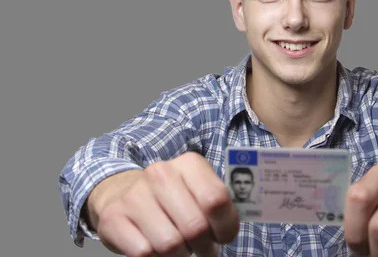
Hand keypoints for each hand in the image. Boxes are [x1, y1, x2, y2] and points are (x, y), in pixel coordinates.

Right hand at [86, 152, 238, 256]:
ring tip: (180, 247)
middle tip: (202, 248)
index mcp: (189, 164)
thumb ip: (220, 205)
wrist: (122, 192)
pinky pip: (144, 253)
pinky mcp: (113, 218)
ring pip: (170, 245)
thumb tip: (231, 229)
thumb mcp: (199, 191)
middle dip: (204, 247)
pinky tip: (154, 246)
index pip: (216, 199)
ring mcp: (135, 195)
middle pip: (195, 227)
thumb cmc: (173, 198)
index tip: (223, 236)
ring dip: (180, 255)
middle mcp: (160, 173)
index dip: (225, 226)